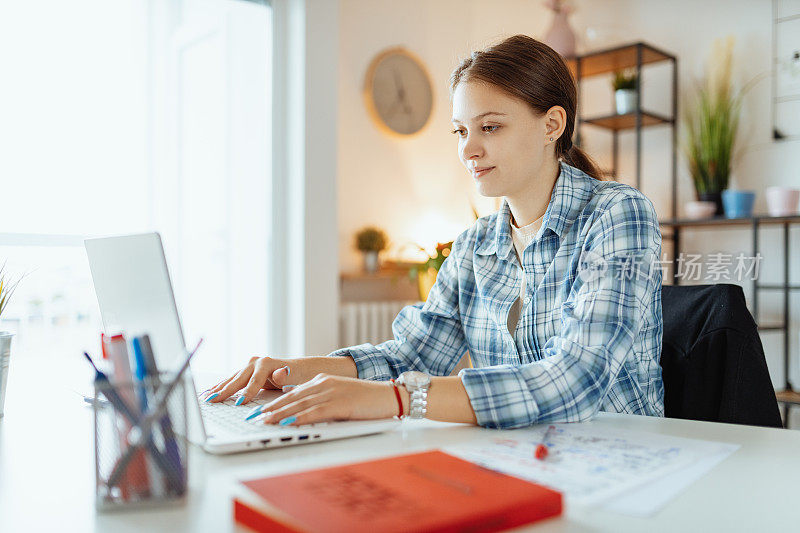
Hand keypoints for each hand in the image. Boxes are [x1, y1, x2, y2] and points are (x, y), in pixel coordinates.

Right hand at [202, 356, 295, 404]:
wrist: (298, 369)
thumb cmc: (297, 376)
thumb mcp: (294, 378)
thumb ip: (285, 377)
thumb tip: (281, 373)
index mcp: (266, 364)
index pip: (254, 382)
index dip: (246, 393)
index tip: (239, 403)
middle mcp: (255, 362)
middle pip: (237, 379)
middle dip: (224, 391)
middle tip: (212, 401)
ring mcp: (248, 365)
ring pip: (231, 379)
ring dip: (217, 389)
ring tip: (204, 398)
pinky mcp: (244, 370)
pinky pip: (230, 380)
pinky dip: (220, 386)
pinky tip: (208, 392)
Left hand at [252, 374, 401, 425]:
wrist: (390, 395)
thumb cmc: (368, 399)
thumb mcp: (341, 396)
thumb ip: (323, 401)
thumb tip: (305, 413)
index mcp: (323, 380)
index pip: (294, 391)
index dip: (276, 401)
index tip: (262, 409)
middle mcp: (324, 383)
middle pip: (292, 396)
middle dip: (271, 407)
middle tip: (254, 416)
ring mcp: (331, 392)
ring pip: (299, 404)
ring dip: (279, 413)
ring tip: (264, 420)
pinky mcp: (339, 403)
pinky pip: (314, 412)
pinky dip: (298, 418)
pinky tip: (287, 423)